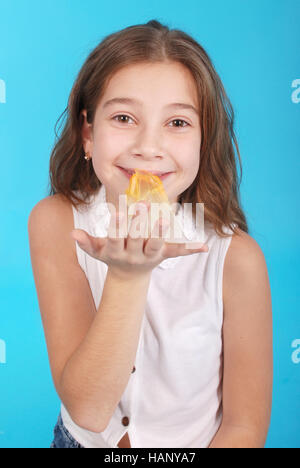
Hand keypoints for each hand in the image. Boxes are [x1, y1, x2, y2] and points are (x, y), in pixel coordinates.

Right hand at [70, 201, 208, 277]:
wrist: (129, 276)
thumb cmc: (111, 256)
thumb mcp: (97, 252)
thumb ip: (85, 243)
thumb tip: (72, 234)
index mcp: (117, 252)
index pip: (116, 240)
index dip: (117, 227)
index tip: (118, 213)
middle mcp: (134, 255)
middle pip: (137, 240)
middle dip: (139, 225)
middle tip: (142, 207)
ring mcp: (150, 256)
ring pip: (156, 245)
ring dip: (159, 232)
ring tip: (162, 218)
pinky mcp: (164, 256)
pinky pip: (177, 252)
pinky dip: (190, 249)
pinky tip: (204, 247)